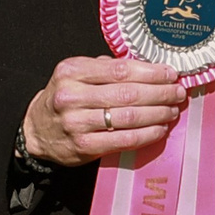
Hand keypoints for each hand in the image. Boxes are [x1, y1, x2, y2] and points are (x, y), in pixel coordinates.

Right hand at [22, 55, 188, 168]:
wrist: (37, 130)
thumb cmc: (65, 98)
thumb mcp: (77, 75)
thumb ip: (107, 68)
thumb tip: (149, 67)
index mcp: (72, 71)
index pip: (120, 70)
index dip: (151, 72)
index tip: (170, 73)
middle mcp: (72, 96)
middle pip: (128, 93)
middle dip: (160, 93)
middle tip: (178, 93)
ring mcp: (77, 123)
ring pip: (129, 117)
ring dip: (158, 114)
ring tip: (172, 110)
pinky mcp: (85, 146)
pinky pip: (125, 139)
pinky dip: (147, 134)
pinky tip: (160, 129)